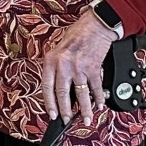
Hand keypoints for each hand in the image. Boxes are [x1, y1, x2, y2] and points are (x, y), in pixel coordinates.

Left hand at [41, 12, 117, 126]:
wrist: (95, 25)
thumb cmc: (77, 35)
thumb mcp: (58, 50)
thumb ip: (56, 68)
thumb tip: (59, 90)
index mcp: (51, 60)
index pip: (47, 87)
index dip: (49, 103)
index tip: (52, 114)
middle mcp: (64, 65)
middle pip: (62, 93)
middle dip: (65, 110)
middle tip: (66, 120)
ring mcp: (79, 67)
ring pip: (80, 94)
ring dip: (84, 109)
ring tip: (85, 119)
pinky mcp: (94, 68)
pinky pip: (95, 88)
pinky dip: (97, 98)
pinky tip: (98, 105)